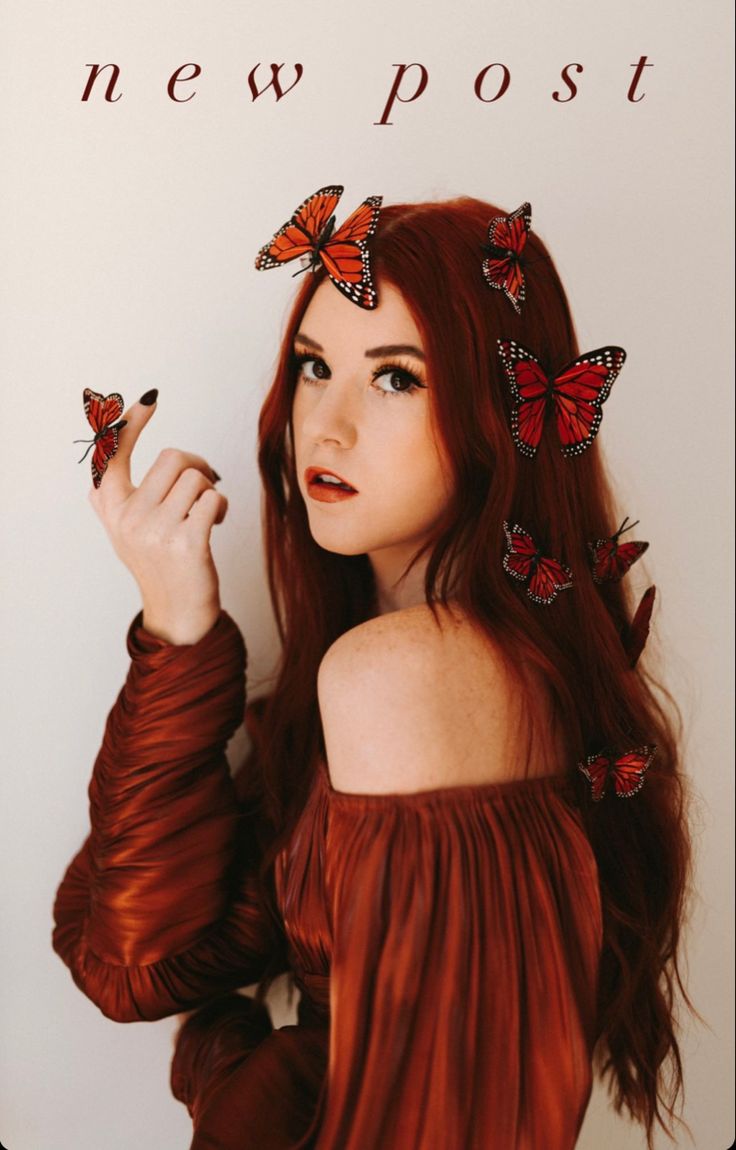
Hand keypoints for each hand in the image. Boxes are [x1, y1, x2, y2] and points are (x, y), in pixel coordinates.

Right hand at [89, 391, 227, 644]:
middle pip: (173, 458)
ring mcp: (156, 532)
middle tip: (204, 484)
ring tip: (207, 514)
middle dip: (197, 466)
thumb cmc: (160, 567)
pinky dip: (221, 507)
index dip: (131, 424)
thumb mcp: (126, 532)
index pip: (114, 454)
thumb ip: (116, 498)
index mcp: (112, 509)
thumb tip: (105, 454)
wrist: (177, 614)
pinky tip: (216, 524)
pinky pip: (213, 499)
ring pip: (197, 478)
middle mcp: (128, 518)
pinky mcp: (186, 543)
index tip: (149, 400)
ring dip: (211, 491)